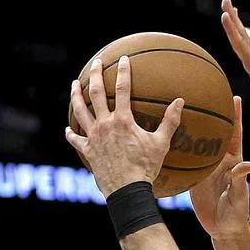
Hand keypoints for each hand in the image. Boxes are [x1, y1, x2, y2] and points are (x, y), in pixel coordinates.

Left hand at [65, 56, 183, 197]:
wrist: (127, 190)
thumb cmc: (146, 167)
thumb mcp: (161, 144)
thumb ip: (170, 121)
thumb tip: (180, 101)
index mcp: (123, 120)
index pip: (122, 89)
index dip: (123, 72)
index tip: (123, 59)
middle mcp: (104, 124)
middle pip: (95, 93)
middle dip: (94, 75)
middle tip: (96, 63)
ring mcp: (93, 137)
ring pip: (80, 111)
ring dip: (75, 95)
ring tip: (73, 85)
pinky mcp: (87, 150)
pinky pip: (75, 139)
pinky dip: (71, 133)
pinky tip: (69, 128)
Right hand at [189, 95, 249, 239]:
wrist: (222, 229)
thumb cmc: (236, 213)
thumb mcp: (239, 197)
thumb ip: (242, 181)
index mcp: (233, 162)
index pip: (235, 135)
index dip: (236, 116)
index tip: (236, 97)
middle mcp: (219, 160)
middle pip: (214, 132)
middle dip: (211, 113)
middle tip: (203, 92)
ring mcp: (206, 167)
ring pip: (197, 142)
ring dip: (190, 126)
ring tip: (179, 106)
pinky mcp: (194, 177)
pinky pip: (184, 159)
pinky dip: (177, 148)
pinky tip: (165, 136)